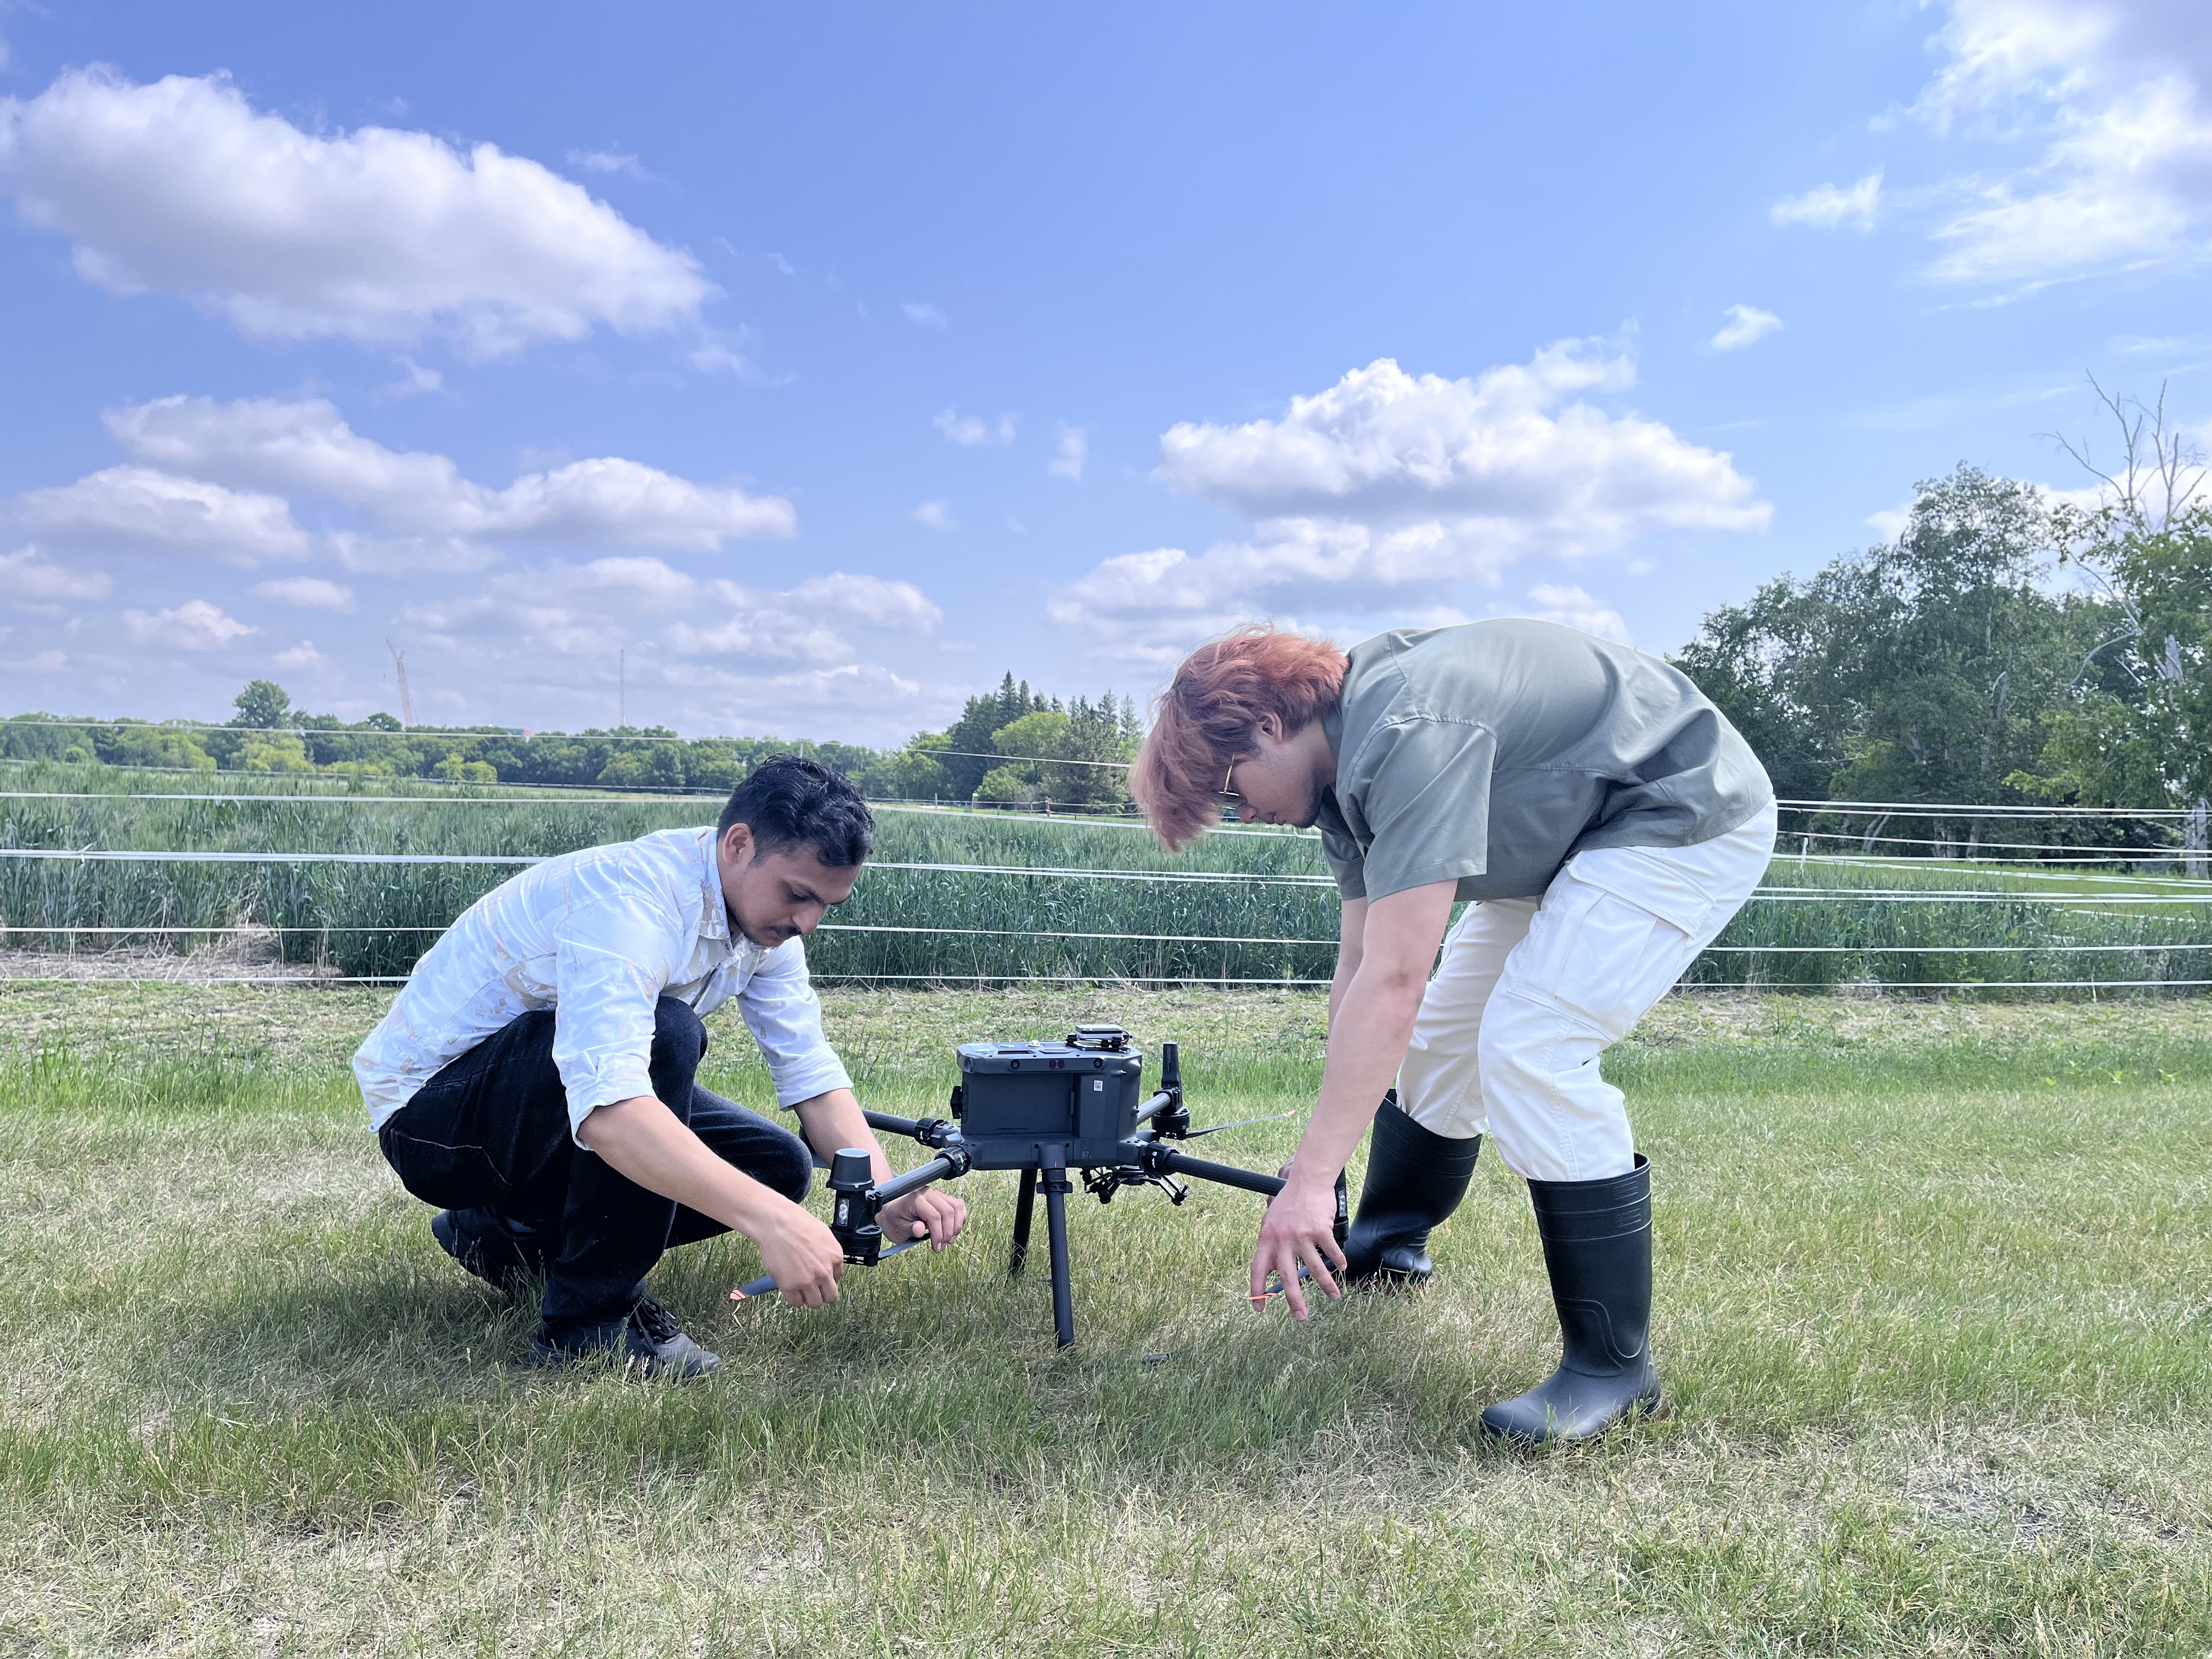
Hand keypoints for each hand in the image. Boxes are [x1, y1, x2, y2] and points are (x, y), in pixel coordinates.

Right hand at [755, 1202, 845, 1308]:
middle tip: (814, 1290)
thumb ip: (829, 1253)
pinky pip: (796, 1303)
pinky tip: (791, 1289)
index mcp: (835, 1257)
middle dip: (823, 1295)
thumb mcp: (824, 1234)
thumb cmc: (797, 1224)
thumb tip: (830, 1266)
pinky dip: (794, 1299)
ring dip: (808, 1299)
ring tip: (801, 1290)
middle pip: (830, 1297)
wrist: (777, 1224)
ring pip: (814, 1303)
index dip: (828, 1280)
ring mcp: (808, 1280)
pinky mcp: (790, 1286)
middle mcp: (824, 1271)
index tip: (820, 1279)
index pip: (838, 1279)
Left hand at [878, 1186, 967, 1250]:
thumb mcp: (897, 1228)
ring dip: (956, 1226)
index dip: (938, 1234)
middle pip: (948, 1211)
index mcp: (915, 1199)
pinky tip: (953, 1230)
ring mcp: (937, 1194)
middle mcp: (928, 1193)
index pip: (934, 1216)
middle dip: (948, 1232)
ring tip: (948, 1240)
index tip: (936, 1247)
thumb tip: (919, 1229)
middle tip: (941, 1247)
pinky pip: (958, 1205)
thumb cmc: (894, 1221)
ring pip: (957, 1207)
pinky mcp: (943, 1198)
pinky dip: (960, 1218)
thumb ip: (910, 1229)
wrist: (892, 1212)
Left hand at [1251, 1168, 1345, 1320]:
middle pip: (1287, 1276)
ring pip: (1315, 1268)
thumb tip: (1270, 1270)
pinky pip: (1331, 1252)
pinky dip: (1339, 1261)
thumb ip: (1270, 1244)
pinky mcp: (1320, 1229)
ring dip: (1326, 1286)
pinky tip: (1343, 1267)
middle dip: (1294, 1300)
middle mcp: (1282, 1239)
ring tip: (1334, 1297)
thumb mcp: (1270, 1221)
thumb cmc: (1289, 1201)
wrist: (1307, 1179)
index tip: (1259, 1308)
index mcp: (1266, 1238)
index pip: (1257, 1268)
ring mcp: (1302, 1235)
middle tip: (1301, 1317)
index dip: (1257, 1290)